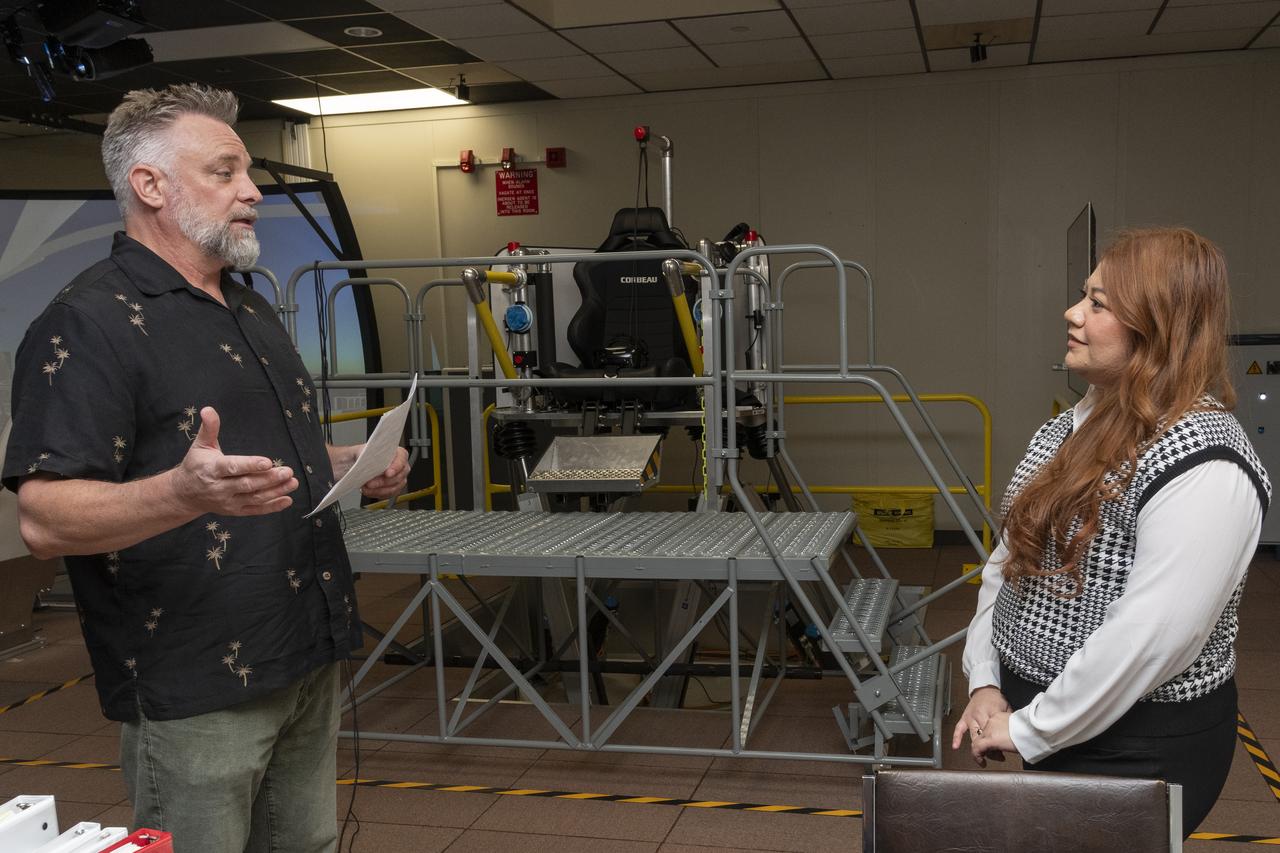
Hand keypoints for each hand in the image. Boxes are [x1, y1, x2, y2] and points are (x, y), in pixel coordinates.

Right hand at [171, 407, 296, 515]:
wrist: (185, 494)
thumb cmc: (196, 465)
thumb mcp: (201, 445)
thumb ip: (209, 428)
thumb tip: (208, 409)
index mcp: (212, 469)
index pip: (233, 467)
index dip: (250, 465)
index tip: (268, 462)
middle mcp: (220, 488)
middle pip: (247, 484)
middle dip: (269, 479)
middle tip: (288, 471)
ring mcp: (228, 501)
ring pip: (254, 498)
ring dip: (275, 491)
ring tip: (292, 483)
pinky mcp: (235, 510)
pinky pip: (255, 510)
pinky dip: (272, 507)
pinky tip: (287, 499)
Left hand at [360, 446, 409, 499]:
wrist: (361, 465)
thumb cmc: (365, 455)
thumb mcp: (363, 450)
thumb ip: (367, 453)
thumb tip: (369, 461)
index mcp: (398, 453)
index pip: (402, 459)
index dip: (396, 467)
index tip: (387, 473)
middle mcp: (401, 467)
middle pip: (398, 476)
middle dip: (382, 481)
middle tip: (370, 483)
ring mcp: (399, 479)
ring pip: (393, 488)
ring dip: (378, 489)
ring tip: (366, 488)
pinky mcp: (394, 489)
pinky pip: (388, 494)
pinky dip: (377, 493)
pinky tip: (368, 491)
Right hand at [951, 686, 1012, 766]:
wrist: (985, 689)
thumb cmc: (997, 699)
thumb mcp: (1007, 709)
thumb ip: (1007, 722)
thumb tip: (1013, 735)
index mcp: (991, 713)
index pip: (993, 733)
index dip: (998, 744)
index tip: (1003, 753)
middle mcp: (979, 715)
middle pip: (983, 736)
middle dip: (989, 749)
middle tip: (997, 757)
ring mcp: (970, 717)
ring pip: (973, 736)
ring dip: (978, 747)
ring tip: (984, 758)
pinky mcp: (964, 717)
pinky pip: (959, 728)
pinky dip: (956, 737)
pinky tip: (955, 746)